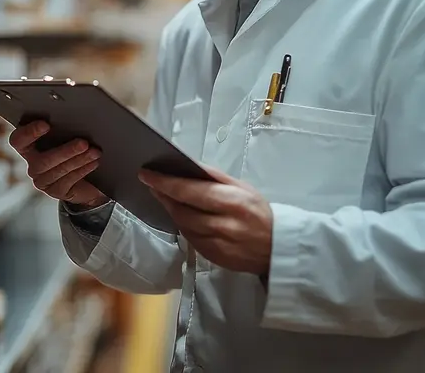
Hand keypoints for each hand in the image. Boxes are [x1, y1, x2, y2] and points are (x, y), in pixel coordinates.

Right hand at [9, 121, 108, 207]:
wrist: (87, 178)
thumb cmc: (74, 151)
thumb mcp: (66, 137)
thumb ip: (63, 130)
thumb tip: (76, 119)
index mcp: (29, 146)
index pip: (18, 140)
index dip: (28, 133)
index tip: (45, 124)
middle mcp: (32, 165)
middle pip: (41, 161)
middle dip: (64, 151)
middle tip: (83, 143)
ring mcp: (42, 180)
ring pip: (58, 171)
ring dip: (78, 160)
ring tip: (94, 152)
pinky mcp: (55, 191)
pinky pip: (68, 181)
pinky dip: (83, 170)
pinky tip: (93, 163)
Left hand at [140, 166, 273, 275]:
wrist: (278, 248)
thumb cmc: (259, 212)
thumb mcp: (242, 187)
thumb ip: (214, 176)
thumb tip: (188, 165)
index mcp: (231, 202)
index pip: (189, 191)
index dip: (165, 183)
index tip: (146, 174)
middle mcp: (222, 225)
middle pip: (181, 210)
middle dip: (163, 196)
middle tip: (152, 184)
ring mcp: (216, 245)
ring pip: (183, 225)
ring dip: (171, 210)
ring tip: (165, 197)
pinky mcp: (213, 258)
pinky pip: (190, 239)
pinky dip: (184, 226)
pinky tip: (183, 216)